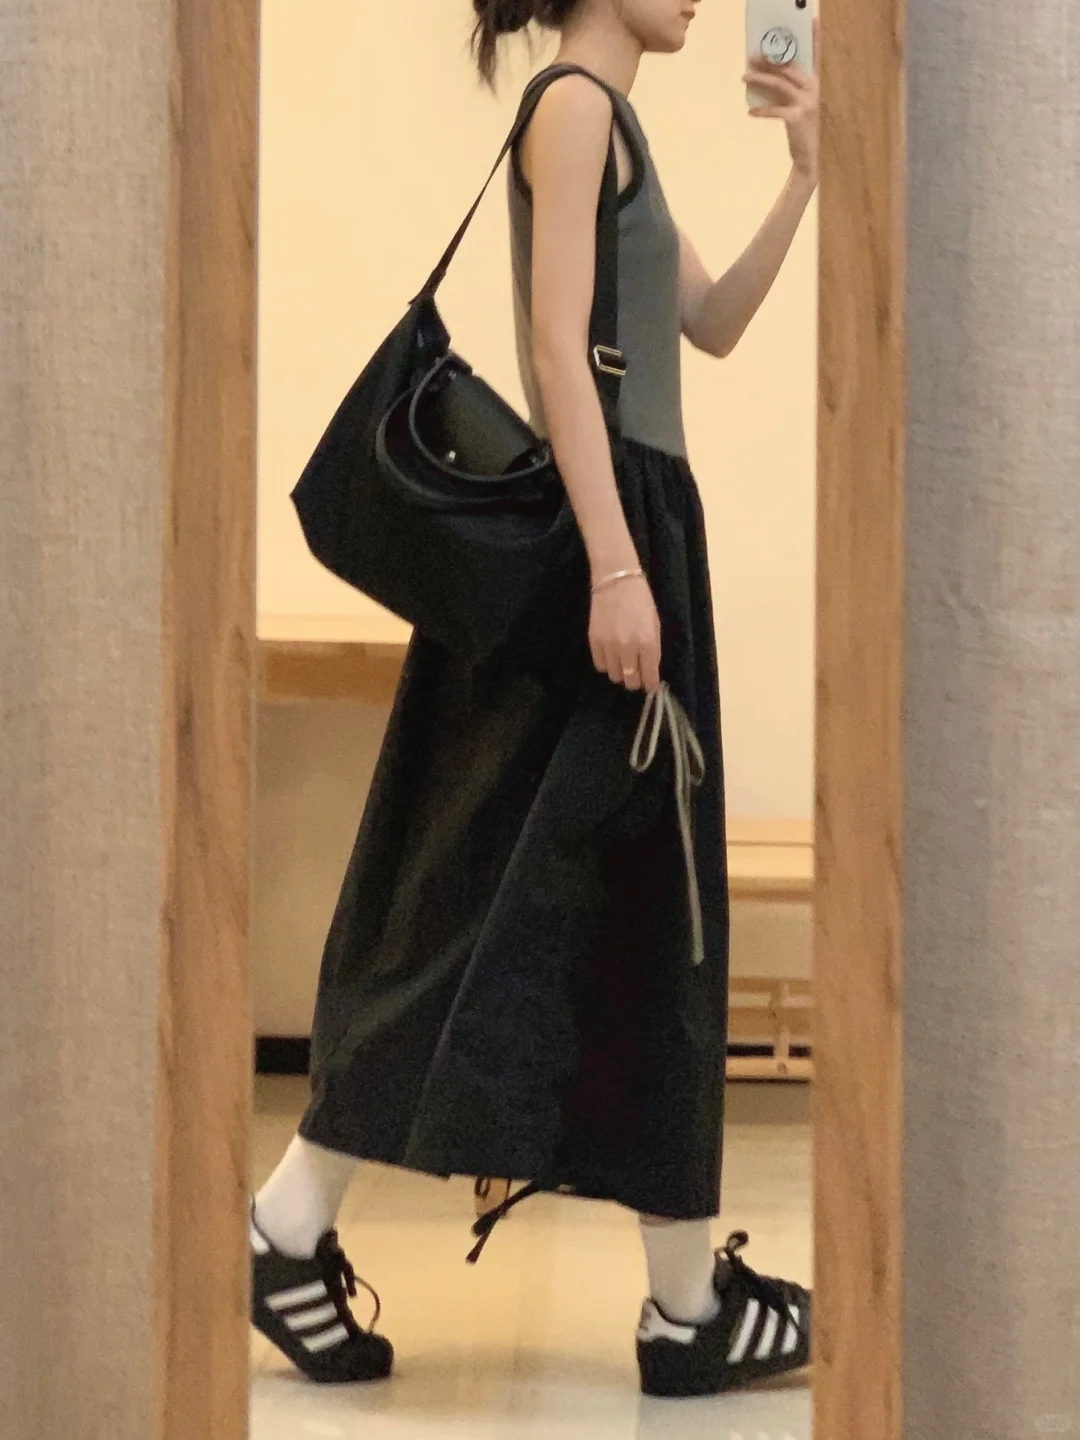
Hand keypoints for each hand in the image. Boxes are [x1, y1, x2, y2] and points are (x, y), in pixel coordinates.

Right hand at [588, 575, 661, 692]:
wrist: (615, 580)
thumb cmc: (641, 600)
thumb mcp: (655, 624)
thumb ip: (654, 649)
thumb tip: (650, 670)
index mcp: (647, 643)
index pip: (649, 677)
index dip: (650, 685)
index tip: (650, 685)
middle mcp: (628, 648)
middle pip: (630, 681)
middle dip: (635, 681)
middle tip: (637, 674)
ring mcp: (609, 646)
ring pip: (614, 676)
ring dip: (620, 672)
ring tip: (623, 661)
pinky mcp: (594, 642)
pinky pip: (600, 665)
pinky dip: (606, 664)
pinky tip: (611, 654)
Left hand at [745, 18, 819, 186]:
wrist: (808, 157)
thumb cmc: (801, 130)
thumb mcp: (797, 106)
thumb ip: (787, 91)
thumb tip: (766, 77)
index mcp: (815, 84)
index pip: (814, 56)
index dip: (814, 38)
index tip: (811, 20)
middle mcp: (813, 89)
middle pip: (788, 68)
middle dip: (769, 60)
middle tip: (751, 55)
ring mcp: (806, 103)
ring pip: (779, 84)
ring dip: (759, 80)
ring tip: (744, 77)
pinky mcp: (796, 117)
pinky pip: (774, 109)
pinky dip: (761, 111)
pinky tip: (751, 112)